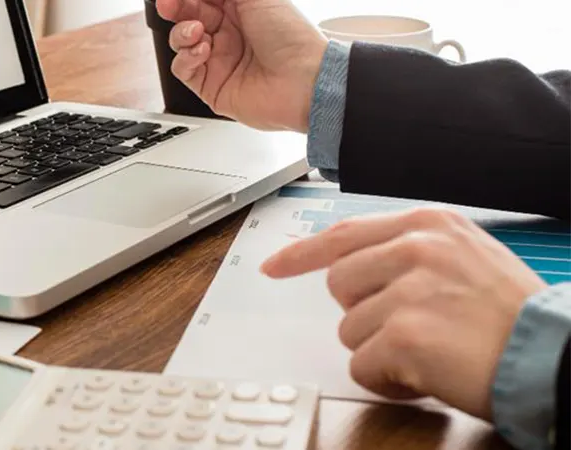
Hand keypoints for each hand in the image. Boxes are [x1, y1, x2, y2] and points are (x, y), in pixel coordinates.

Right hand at [156, 0, 327, 131]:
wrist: (304, 82)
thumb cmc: (292, 38)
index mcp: (240, 11)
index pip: (202, 0)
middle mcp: (228, 36)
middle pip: (187, 17)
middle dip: (176, 9)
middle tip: (170, 6)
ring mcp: (219, 61)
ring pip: (180, 43)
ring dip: (182, 34)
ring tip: (197, 32)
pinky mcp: (212, 87)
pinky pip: (183, 70)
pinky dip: (186, 58)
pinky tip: (202, 52)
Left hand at [260, 208, 545, 419]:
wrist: (555, 355)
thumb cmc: (512, 316)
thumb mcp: (465, 257)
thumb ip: (410, 254)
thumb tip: (352, 268)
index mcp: (428, 224)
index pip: (344, 233)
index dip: (302, 254)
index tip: (275, 266)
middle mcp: (416, 248)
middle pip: (339, 285)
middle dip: (364, 314)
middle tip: (412, 326)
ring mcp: (409, 290)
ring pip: (348, 329)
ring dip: (381, 350)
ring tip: (430, 351)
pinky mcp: (404, 334)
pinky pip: (361, 365)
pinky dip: (388, 380)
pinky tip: (426, 375)